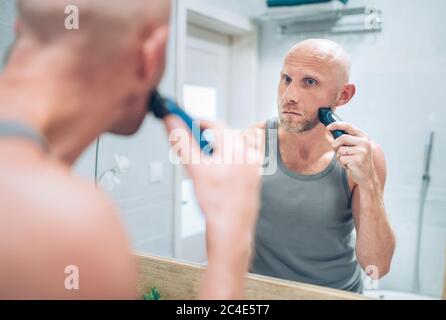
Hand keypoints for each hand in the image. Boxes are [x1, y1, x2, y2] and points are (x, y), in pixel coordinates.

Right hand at [163, 115, 261, 298]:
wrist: (231, 230)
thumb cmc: (216, 204)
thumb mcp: (194, 169)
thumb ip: (182, 142)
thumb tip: (172, 122)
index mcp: (236, 147)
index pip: (215, 124)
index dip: (198, 123)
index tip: (186, 124)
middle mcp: (248, 153)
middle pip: (224, 135)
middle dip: (206, 139)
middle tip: (192, 147)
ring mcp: (253, 166)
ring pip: (231, 148)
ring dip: (216, 150)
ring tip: (203, 165)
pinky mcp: (254, 177)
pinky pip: (239, 160)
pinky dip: (226, 161)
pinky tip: (216, 176)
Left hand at [327, 122, 376, 187]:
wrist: (367, 176)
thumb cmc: (358, 160)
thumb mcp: (354, 147)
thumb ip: (345, 139)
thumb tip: (330, 131)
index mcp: (364, 137)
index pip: (349, 126)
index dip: (337, 125)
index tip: (328, 127)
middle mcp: (365, 142)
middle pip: (342, 138)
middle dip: (335, 145)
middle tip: (337, 150)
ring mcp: (362, 151)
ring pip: (340, 150)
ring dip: (340, 156)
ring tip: (348, 160)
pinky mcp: (357, 160)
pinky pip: (341, 159)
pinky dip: (342, 163)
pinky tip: (349, 165)